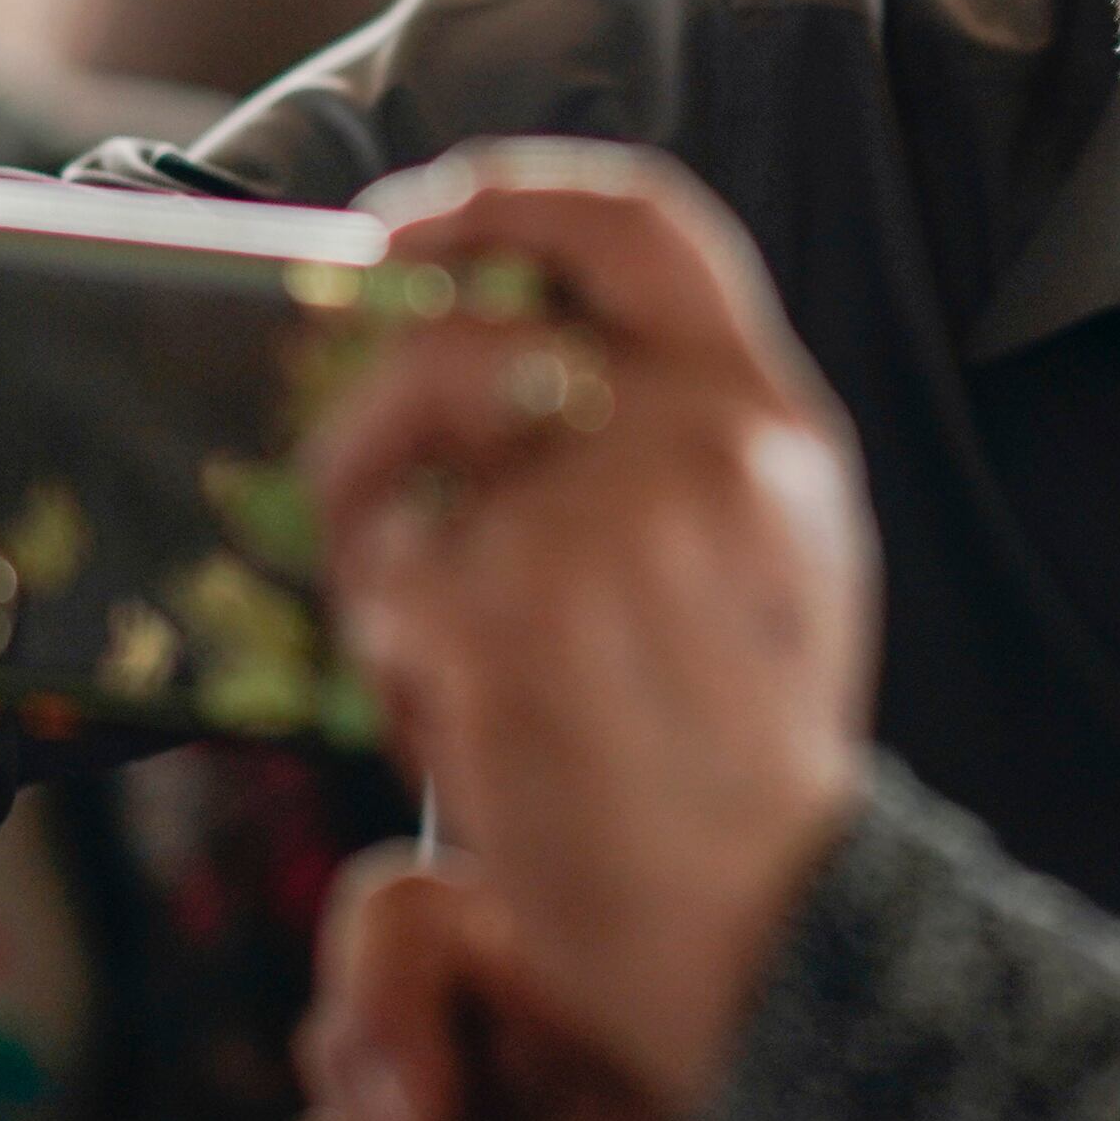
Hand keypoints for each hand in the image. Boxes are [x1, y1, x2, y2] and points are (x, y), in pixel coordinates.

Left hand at [305, 140, 874, 1116]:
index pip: (641, 223)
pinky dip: (386, 657)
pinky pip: (377, 586)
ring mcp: (593, 520)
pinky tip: (450, 723)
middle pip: (469, 332)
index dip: (506, 197)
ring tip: (420, 637)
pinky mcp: (496, 610)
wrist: (759, 923)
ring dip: (373, 545)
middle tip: (348, 462)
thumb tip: (505, 351)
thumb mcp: (771, 555)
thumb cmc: (745, 755)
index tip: (416, 228)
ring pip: (394, 467)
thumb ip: (678, 439)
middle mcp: (694, 441)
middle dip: (374, 397)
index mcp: (770, 415)